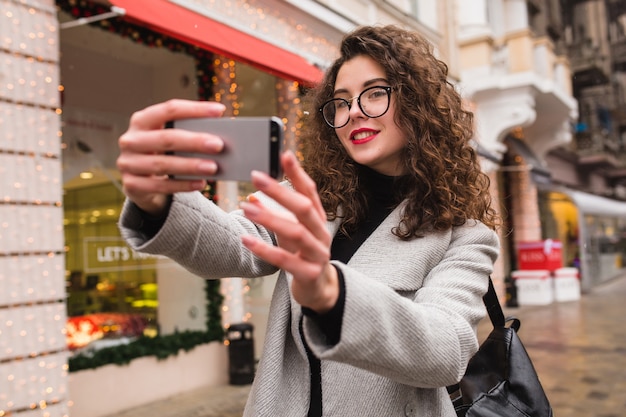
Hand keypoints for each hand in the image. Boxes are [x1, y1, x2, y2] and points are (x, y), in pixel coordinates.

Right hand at [117, 99, 225, 215]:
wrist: (139, 182)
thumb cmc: (161, 154)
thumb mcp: (169, 140)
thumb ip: (188, 135)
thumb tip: (218, 137)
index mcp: (142, 120)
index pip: (169, 110)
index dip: (195, 109)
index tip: (219, 110)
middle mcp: (131, 139)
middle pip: (166, 138)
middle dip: (194, 141)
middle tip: (218, 145)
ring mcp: (128, 163)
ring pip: (162, 164)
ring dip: (190, 166)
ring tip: (213, 167)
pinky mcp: (132, 185)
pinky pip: (160, 186)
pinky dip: (182, 185)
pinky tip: (200, 183)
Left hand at [240, 151, 338, 312]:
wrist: (319, 289)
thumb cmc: (302, 255)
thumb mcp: (289, 232)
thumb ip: (273, 214)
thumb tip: (250, 198)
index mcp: (318, 219)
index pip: (310, 191)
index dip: (297, 173)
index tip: (284, 154)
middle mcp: (321, 233)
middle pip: (304, 208)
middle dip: (280, 191)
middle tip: (257, 177)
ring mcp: (317, 254)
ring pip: (296, 232)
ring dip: (270, 219)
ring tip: (247, 209)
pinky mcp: (308, 273)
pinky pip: (286, 260)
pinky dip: (265, 249)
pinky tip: (247, 241)